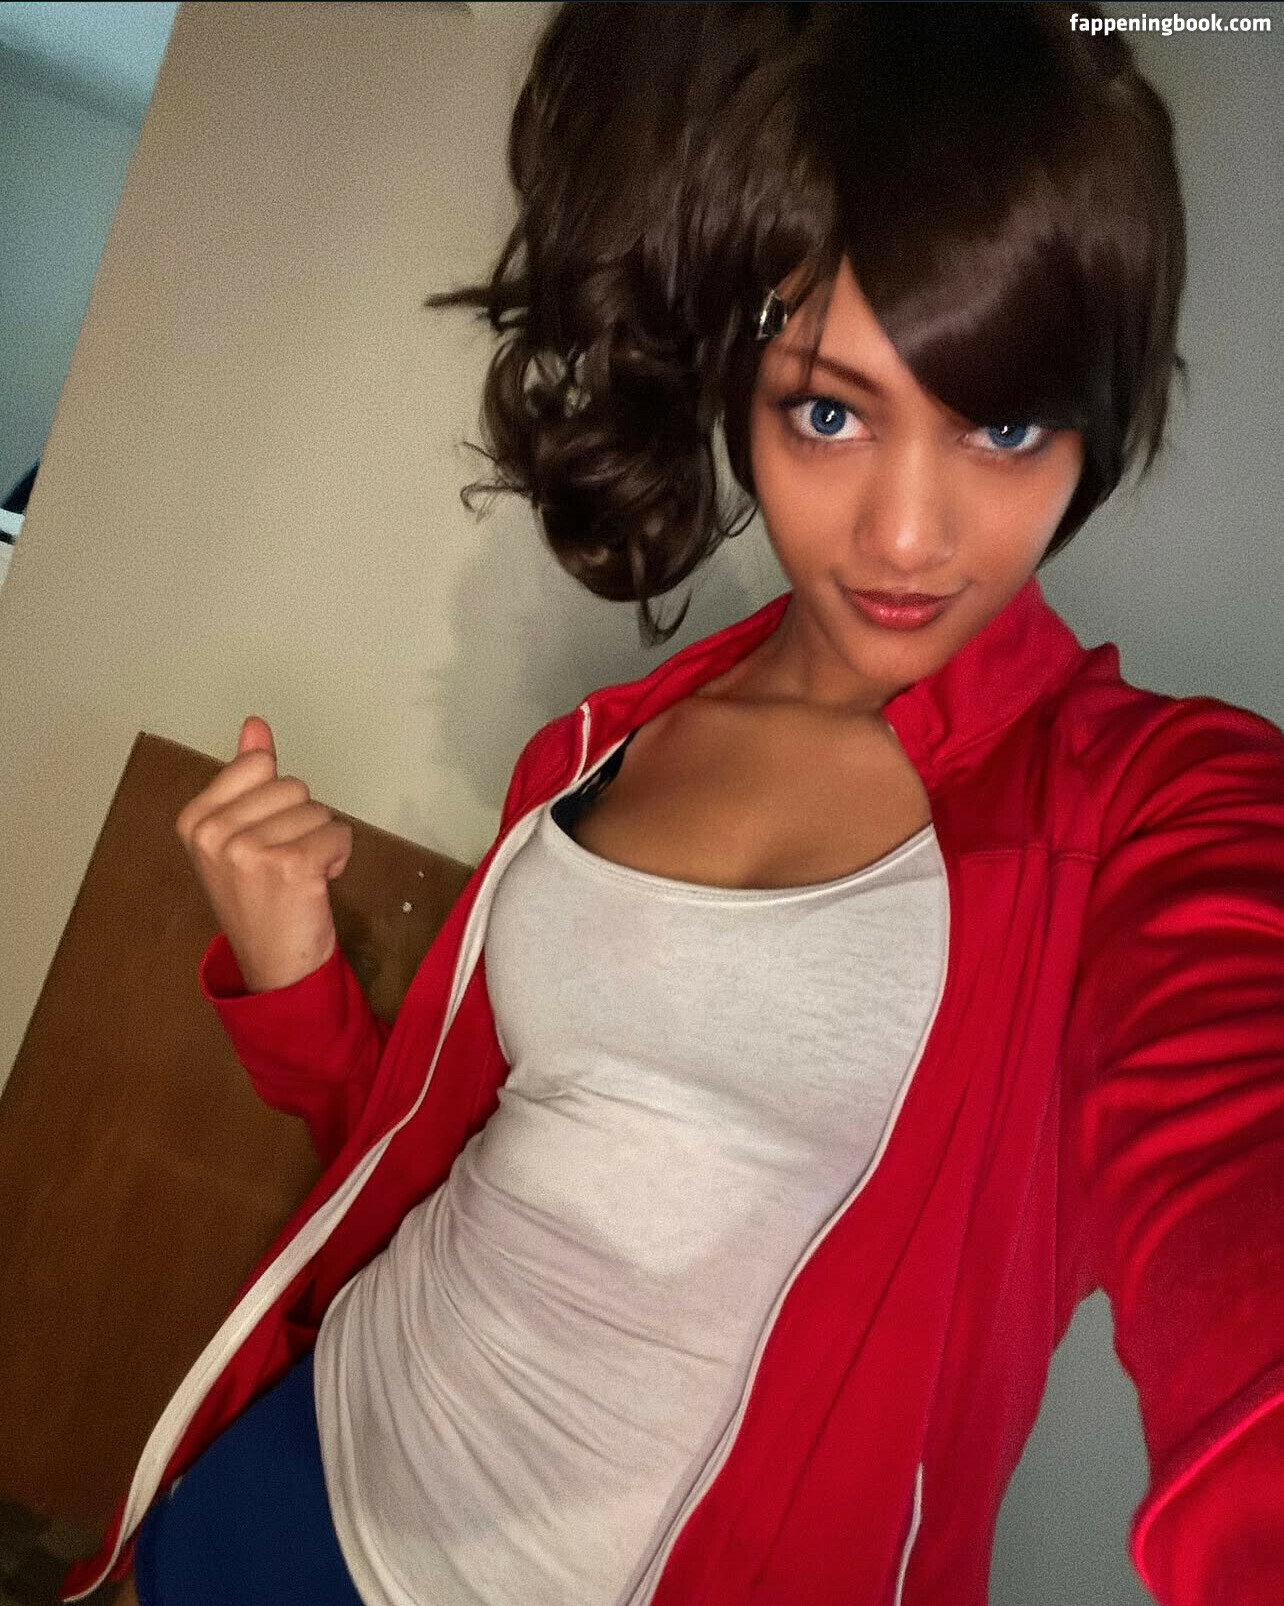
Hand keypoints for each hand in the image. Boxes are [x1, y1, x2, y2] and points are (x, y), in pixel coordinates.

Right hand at [175, 715, 352, 992]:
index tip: (263, 836)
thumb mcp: (240, 834)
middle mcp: (215, 834)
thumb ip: (246, 776)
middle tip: (283, 863)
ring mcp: (249, 850)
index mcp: (195, 820)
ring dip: (320, 841)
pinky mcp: (290, 866)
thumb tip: (255, 724)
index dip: (275, 799)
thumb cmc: (259, 899)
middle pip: (292, 786)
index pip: (257, 765)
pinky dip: (339, 855)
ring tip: (298, 875)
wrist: (275, 966)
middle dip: (300, 820)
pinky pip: (339, 833)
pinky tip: (318, 882)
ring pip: (318, 810)